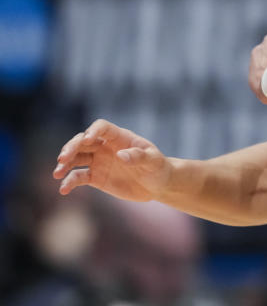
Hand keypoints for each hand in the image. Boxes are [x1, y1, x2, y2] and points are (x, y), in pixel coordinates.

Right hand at [53, 119, 170, 200]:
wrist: (157, 185)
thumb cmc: (158, 168)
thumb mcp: (153, 161)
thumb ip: (138, 157)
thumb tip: (121, 155)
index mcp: (120, 138)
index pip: (102, 127)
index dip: (93, 131)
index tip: (87, 139)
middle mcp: (106, 147)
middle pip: (83, 141)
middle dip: (71, 147)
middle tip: (62, 159)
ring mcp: (99, 161)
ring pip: (76, 157)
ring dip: (65, 163)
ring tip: (57, 173)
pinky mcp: (96, 177)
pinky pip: (78, 176)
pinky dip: (69, 182)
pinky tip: (64, 190)